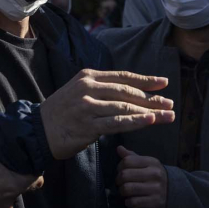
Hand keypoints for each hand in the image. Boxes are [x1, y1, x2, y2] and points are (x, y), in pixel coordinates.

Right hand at [40, 69, 174, 159]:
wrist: (38, 130)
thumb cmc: (61, 112)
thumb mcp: (77, 90)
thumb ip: (100, 87)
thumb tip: (128, 90)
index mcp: (88, 76)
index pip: (123, 76)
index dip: (146, 80)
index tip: (164, 83)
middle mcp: (88, 88)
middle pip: (127, 91)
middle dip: (152, 98)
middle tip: (170, 103)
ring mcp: (87, 106)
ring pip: (125, 107)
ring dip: (150, 112)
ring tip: (167, 116)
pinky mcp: (88, 125)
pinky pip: (117, 123)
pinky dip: (136, 122)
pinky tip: (150, 122)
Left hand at [115, 146, 167, 207]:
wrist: (174, 191)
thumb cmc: (154, 175)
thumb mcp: (146, 163)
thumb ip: (132, 156)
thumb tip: (119, 148)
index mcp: (151, 162)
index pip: (127, 161)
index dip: (119, 166)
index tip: (120, 171)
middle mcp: (154, 174)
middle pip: (124, 175)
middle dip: (118, 180)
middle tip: (120, 183)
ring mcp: (156, 188)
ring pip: (127, 188)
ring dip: (122, 191)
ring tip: (125, 191)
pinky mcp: (155, 201)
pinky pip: (133, 202)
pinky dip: (128, 202)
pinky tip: (130, 200)